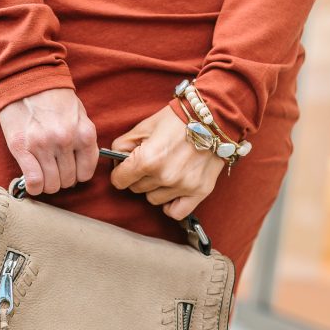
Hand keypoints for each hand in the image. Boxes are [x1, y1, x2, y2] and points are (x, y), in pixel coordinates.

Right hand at [0, 88, 98, 195]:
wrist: (26, 77)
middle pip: (68, 180)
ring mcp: (43, 145)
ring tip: (42, 172)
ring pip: (52, 184)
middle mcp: (65, 140)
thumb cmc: (53, 96)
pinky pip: (34, 181)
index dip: (77, 175)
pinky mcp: (22, 148)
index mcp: (84, 133)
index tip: (69, 169)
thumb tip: (82, 166)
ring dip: (47, 183)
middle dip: (61, 179)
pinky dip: (34, 187)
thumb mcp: (79, 114)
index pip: (86, 173)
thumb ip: (83, 139)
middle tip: (53, 169)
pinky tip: (32, 182)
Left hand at [110, 105, 224, 219]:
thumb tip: (115, 162)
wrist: (213, 117)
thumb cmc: (177, 119)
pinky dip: (171, 206)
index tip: (126, 168)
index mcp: (147, 159)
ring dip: (156, 188)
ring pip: (154, 200)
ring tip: (166, 171)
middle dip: (139, 177)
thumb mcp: (145, 126)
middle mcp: (164, 176)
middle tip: (152, 163)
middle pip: (136, 189)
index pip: (119, 181)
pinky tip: (172, 192)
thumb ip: (123, 145)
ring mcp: (183, 186)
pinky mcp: (199, 192)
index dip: (120, 172)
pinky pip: (176, 212)